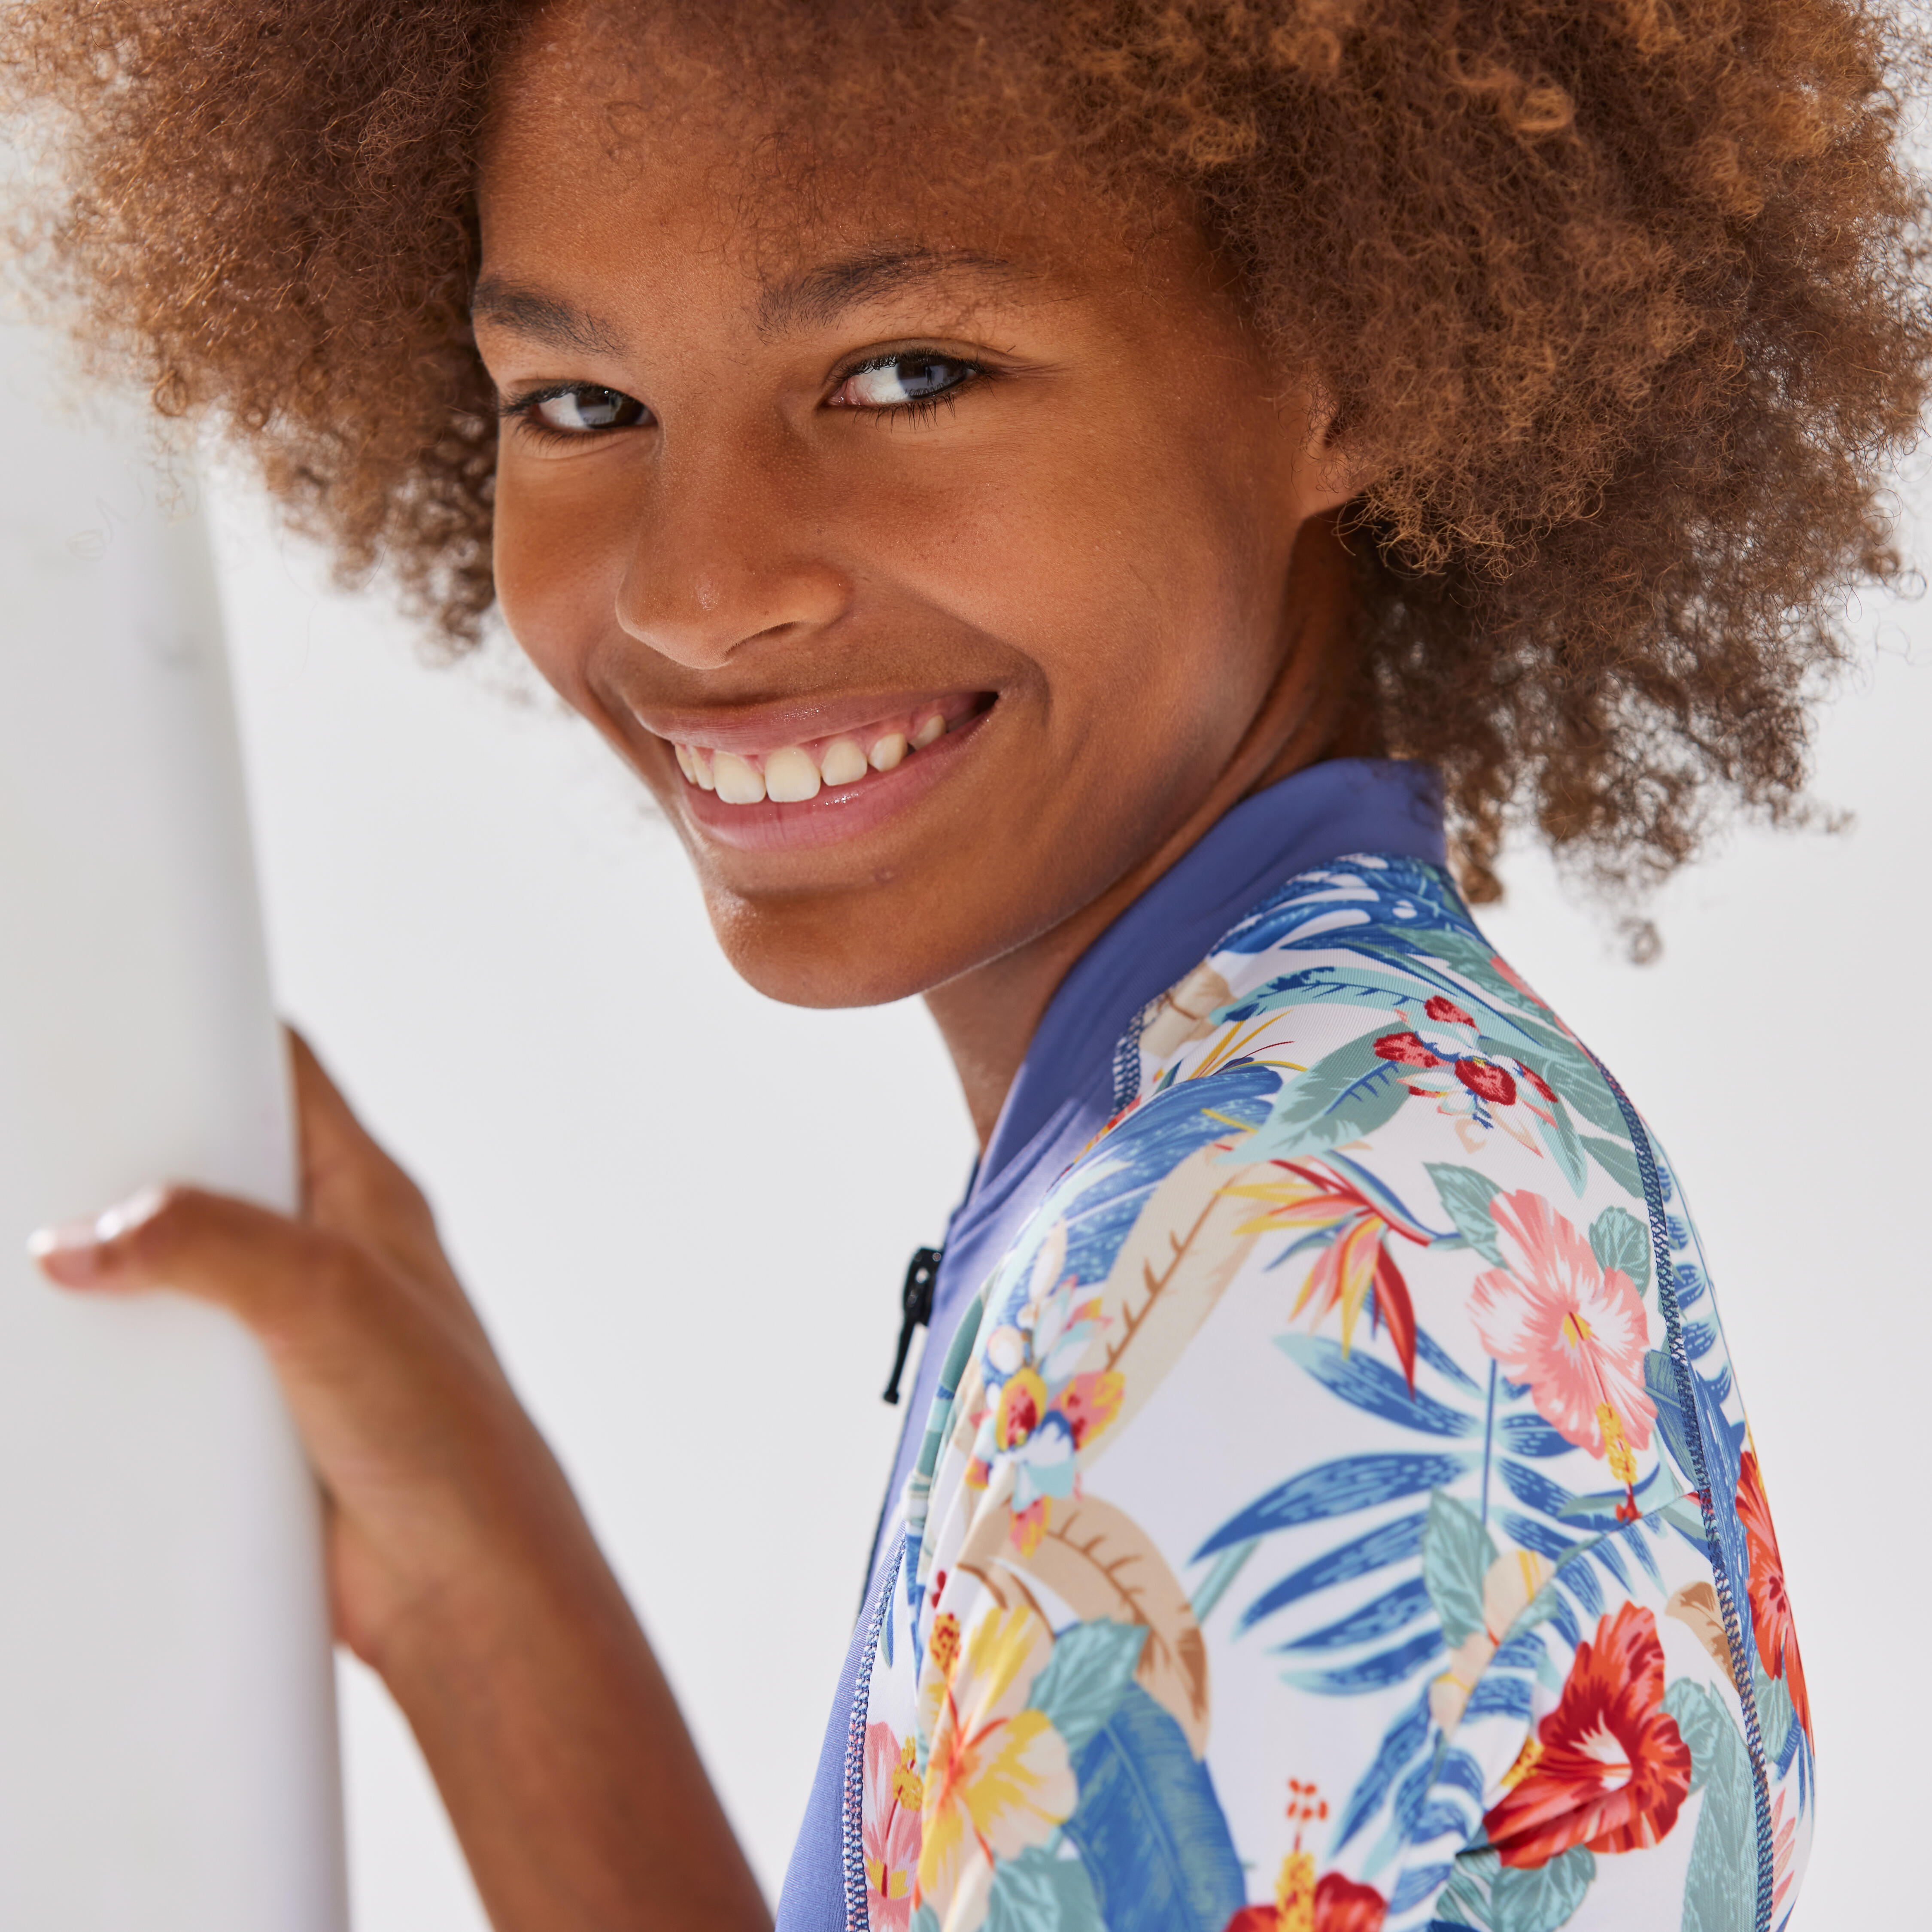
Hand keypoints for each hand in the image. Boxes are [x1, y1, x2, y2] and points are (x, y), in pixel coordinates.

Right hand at [29, 1031, 550, 1666]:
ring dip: (111, 1270)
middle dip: (130, 1158)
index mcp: (363, 1192)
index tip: (124, 1015)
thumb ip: (211, 1247)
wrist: (455, 1581)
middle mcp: (321, 1251)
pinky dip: (115, 1355)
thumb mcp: (326, 1301)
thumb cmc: (442, 1429)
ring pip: (172, 1267)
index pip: (282, 1073)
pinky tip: (56, 1358)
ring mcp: (282, 1331)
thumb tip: (88, 1236)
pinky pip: (164, 1358)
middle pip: (208, 1168)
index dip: (210, 1033)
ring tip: (27, 1256)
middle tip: (39, 1148)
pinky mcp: (249, 1409)